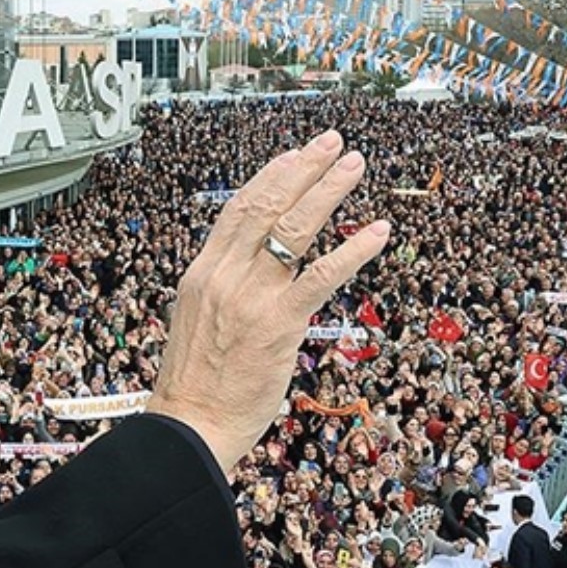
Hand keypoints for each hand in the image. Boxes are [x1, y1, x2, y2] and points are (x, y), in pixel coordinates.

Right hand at [144, 132, 389, 473]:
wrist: (189, 425)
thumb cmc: (196, 385)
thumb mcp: (198, 323)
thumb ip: (224, 292)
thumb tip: (250, 274)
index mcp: (203, 274)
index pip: (238, 210)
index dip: (270, 178)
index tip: (294, 156)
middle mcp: (225, 276)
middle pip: (268, 206)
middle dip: (304, 169)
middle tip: (332, 143)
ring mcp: (252, 297)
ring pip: (295, 229)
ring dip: (329, 192)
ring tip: (355, 165)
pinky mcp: (279, 323)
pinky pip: (322, 276)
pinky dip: (353, 249)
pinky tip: (377, 231)